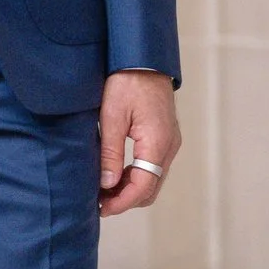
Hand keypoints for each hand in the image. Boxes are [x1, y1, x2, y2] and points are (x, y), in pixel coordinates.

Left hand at [98, 70, 177, 216]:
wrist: (144, 59)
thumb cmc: (126, 82)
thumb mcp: (111, 116)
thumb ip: (111, 153)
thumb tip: (108, 185)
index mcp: (157, 142)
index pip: (143, 186)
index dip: (122, 202)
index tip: (101, 209)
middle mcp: (169, 146)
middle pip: (151, 188)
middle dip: (126, 200)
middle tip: (98, 203)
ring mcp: (170, 142)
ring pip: (153, 180)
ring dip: (130, 190)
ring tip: (103, 191)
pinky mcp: (165, 138)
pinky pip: (153, 168)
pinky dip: (136, 177)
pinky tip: (115, 175)